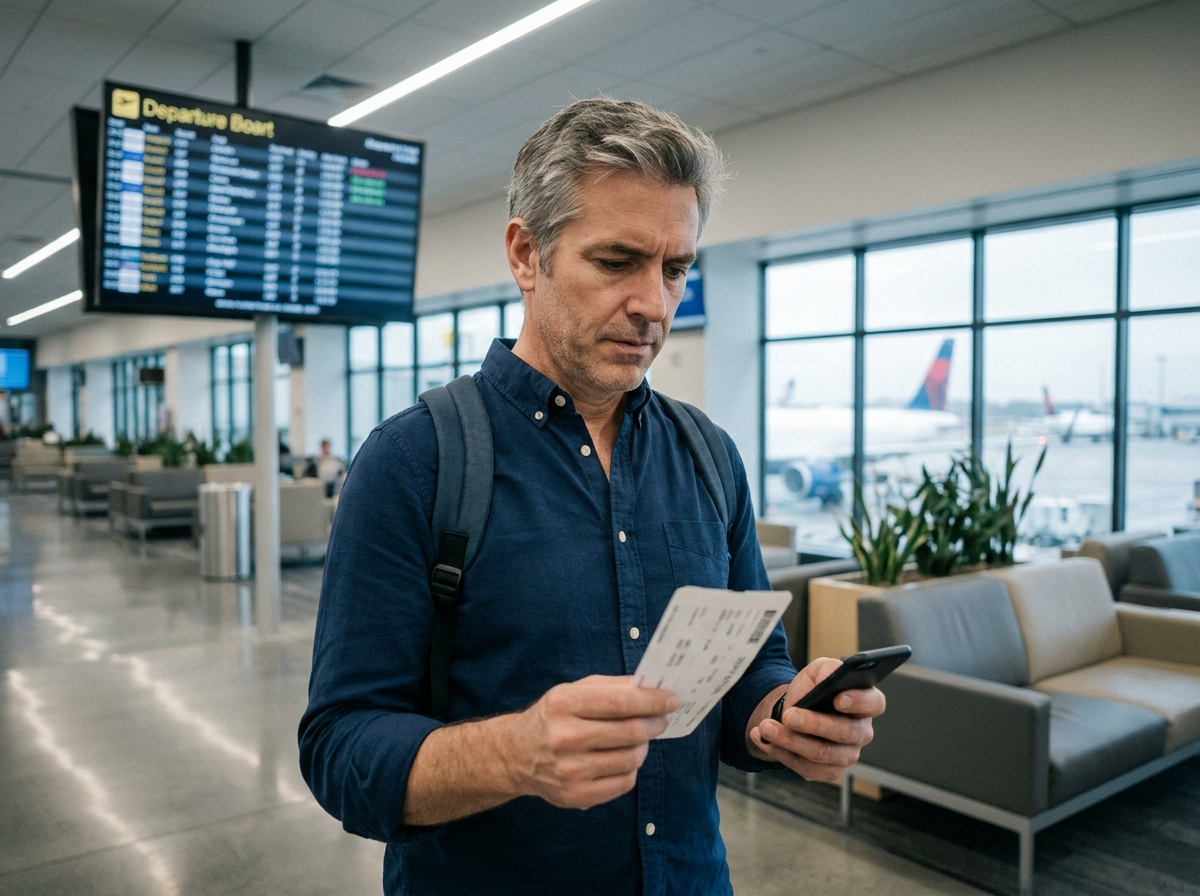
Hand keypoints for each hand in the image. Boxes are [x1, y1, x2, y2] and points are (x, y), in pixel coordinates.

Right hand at [508, 675, 677, 809]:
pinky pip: (624, 783)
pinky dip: (631, 768)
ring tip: (639, 738)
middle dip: (655, 723)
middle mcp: (564, 738)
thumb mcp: (573, 690)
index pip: (621, 702)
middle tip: (662, 718)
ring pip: (631, 759)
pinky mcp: (577, 796)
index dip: (652, 701)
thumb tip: (650, 687)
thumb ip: (611, 686)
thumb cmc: (552, 717)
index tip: (672, 699)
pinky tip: (623, 758)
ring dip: (644, 746)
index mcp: (563, 704)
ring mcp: (570, 771)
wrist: (516, 755)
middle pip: (630, 732)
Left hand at [747, 658, 883, 782]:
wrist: (793, 711)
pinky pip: (806, 767)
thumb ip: (827, 669)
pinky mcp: (828, 771)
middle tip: (789, 715)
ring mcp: (846, 755)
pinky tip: (763, 739)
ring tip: (766, 727)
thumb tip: (829, 676)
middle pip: (845, 732)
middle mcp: (861, 732)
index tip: (837, 698)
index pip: (874, 703)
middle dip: (814, 724)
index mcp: (866, 703)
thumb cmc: (812, 690)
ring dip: (790, 741)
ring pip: (822, 754)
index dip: (859, 702)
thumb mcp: (818, 671)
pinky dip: (780, 753)